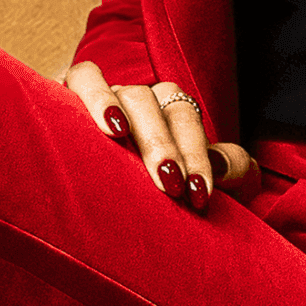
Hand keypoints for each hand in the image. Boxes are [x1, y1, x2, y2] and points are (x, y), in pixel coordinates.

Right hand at [65, 61, 254, 211]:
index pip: (183, 116)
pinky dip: (92, 94)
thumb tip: (219, 161)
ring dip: (117, 108)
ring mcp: (103, 99)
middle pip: (148, 102)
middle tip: (169, 183)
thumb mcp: (212, 185)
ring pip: (118, 89)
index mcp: (170, 112)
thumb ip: (235, 170)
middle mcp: (137, 101)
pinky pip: (81, 78)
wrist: (121, 227)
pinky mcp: (70, 103)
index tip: (198, 194)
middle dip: (160, 143)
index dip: (195, 152)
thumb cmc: (170, 200)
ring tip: (119, 135)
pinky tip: (99, 122)